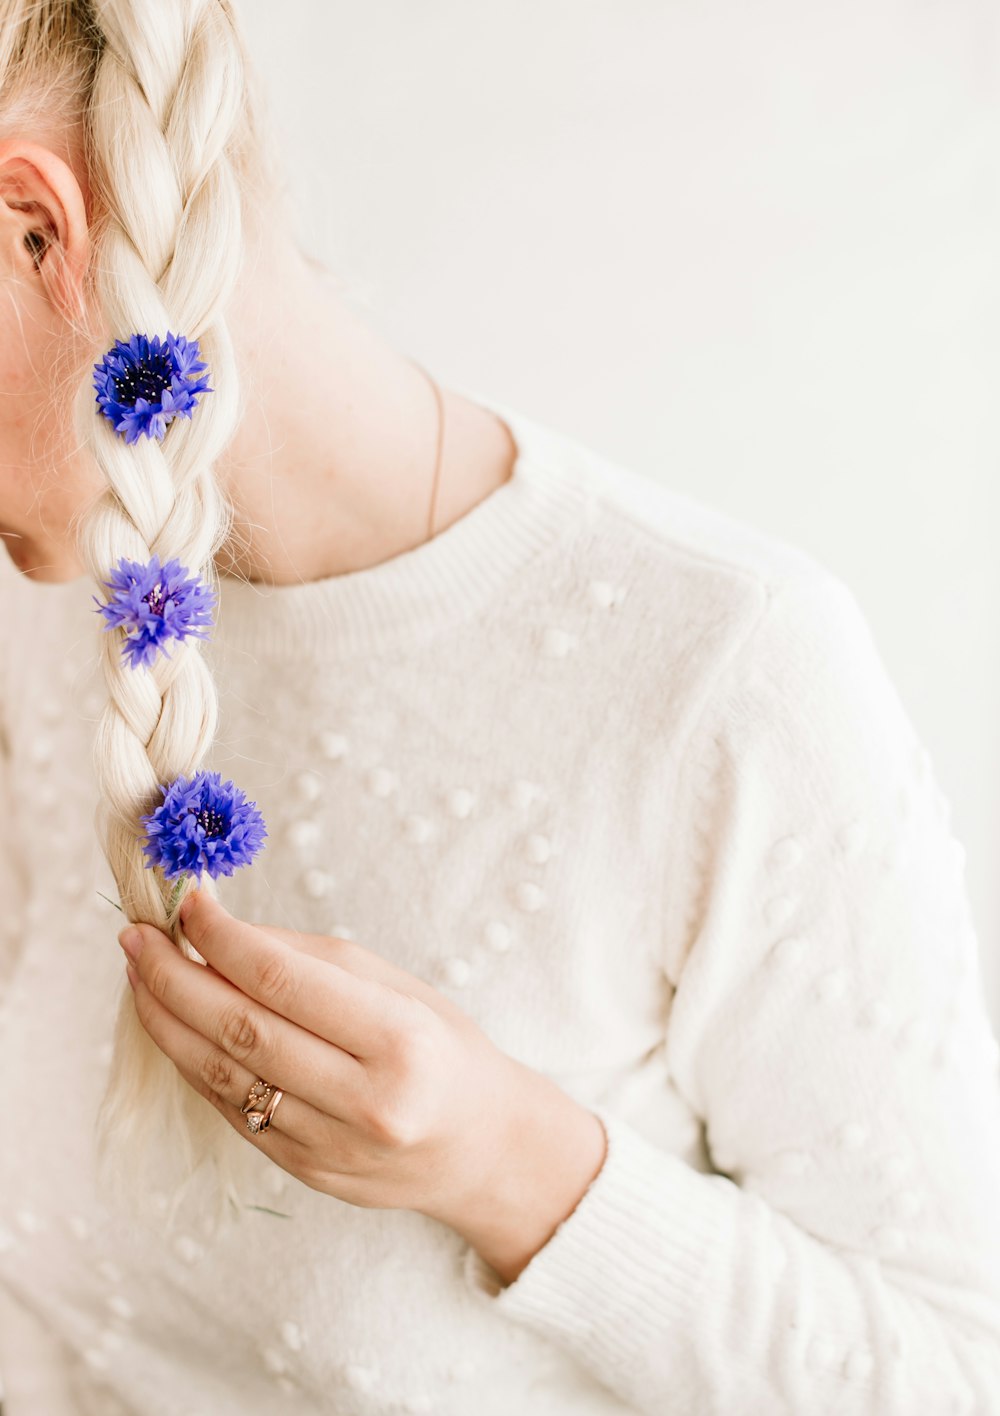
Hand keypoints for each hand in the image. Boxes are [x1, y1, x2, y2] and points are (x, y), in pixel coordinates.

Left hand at [119, 891, 607, 1282]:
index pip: (284, 981)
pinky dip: (194, 1063)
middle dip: (175, 977)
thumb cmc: (443, 1049)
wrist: (481, 1147)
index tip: (187, 902)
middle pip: (240, 1030)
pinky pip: (231, 1110)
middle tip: (136, 937)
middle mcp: (364, 1100)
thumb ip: (311, 961)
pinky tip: (174, 1025)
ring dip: (168, 1021)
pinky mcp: (303, 1173)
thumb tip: (222, 931)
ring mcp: (330, 1146)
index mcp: (399, 1040)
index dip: (223, 938)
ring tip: (139, 976)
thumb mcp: (399, 987)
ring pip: (222, 1077)